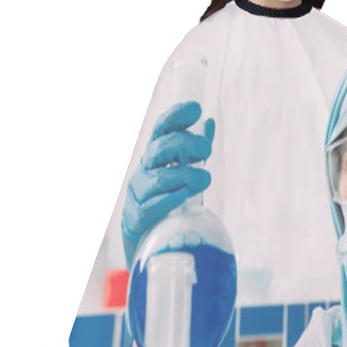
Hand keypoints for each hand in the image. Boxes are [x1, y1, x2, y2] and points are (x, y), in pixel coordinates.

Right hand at [121, 101, 215, 267]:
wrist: (148, 237)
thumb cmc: (169, 201)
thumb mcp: (184, 174)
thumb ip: (196, 153)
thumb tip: (210, 123)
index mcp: (156, 157)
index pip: (162, 129)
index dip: (176, 117)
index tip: (195, 109)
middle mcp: (145, 170)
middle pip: (160, 149)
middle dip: (184, 145)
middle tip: (207, 149)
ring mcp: (138, 193)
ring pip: (158, 178)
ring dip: (183, 176)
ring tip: (204, 180)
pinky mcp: (137, 217)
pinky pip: (151, 206)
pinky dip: (167, 200)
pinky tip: (181, 196)